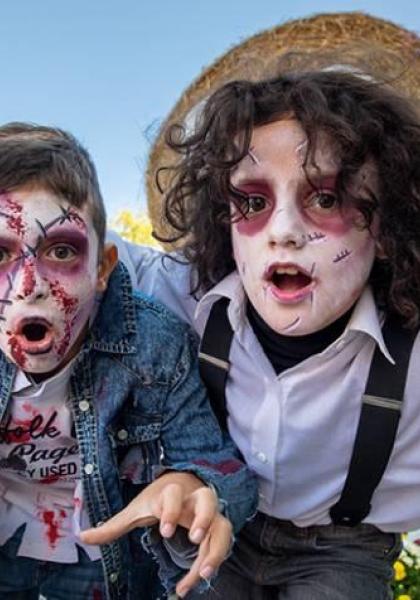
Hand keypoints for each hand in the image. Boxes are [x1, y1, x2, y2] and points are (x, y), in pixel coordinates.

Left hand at [79, 471, 232, 596]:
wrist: (183, 483)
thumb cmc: (157, 498)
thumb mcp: (135, 510)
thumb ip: (113, 525)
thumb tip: (82, 537)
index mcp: (172, 492)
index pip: (174, 495)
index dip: (171, 511)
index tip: (165, 531)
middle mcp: (193, 500)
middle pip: (207, 500)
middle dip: (204, 518)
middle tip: (196, 539)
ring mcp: (209, 512)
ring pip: (222, 524)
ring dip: (217, 547)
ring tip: (205, 572)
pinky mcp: (217, 526)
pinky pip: (222, 543)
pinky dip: (215, 561)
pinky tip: (198, 579)